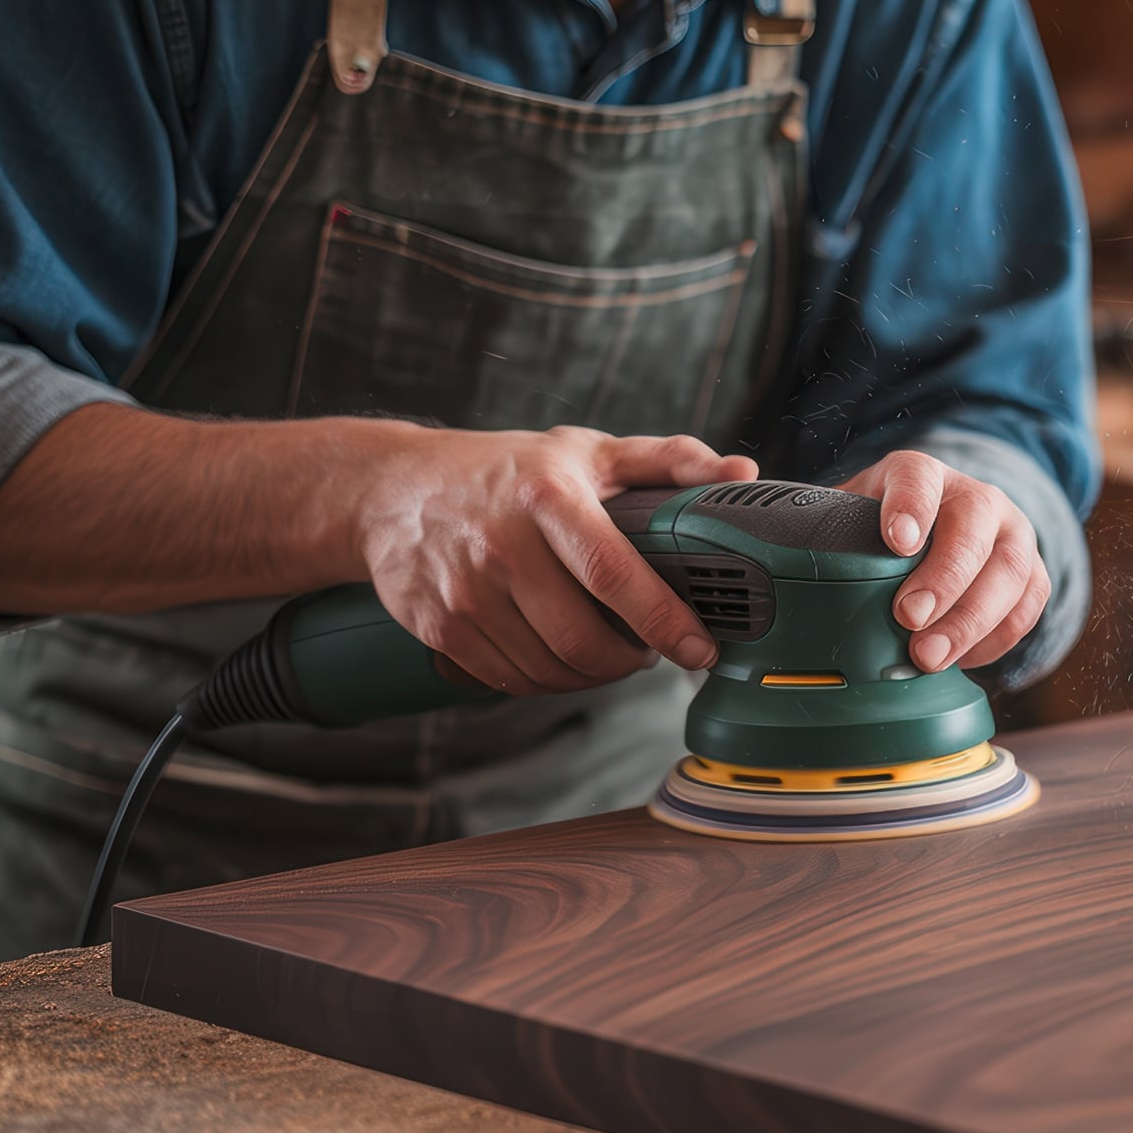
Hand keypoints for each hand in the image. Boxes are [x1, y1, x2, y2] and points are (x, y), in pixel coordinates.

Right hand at [352, 426, 757, 692]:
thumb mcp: (586, 451)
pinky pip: (509, 680)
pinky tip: (557, 655)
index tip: (700, 650)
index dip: (663, 622)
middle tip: (650, 650)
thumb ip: (669, 460)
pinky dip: (545, 680)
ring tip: (607, 652)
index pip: (614, 575)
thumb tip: (740, 473)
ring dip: (592, 676)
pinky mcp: (440, 627)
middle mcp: (501, 546)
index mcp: (547, 497)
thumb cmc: (504, 470)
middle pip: (582, 640)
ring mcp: (465, 592)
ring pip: (548, 670)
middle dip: (630, 661)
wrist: (392, 488)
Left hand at [839, 451, 1048, 673]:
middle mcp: (974, 496)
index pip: (919, 478)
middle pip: (973, 527)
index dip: (911, 507)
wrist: (934, 533)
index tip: (897, 542)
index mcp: (920, 474)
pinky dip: (997, 637)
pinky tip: (962, 659)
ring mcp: (1011, 532)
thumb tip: (775, 566)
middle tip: (908, 618)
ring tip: (930, 657)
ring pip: (1010, 570)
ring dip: (971, 619)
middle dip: (944, 579)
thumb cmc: (879, 534)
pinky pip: (1030, 603)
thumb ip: (819, 535)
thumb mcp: (847, 520)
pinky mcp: (1032, 570)